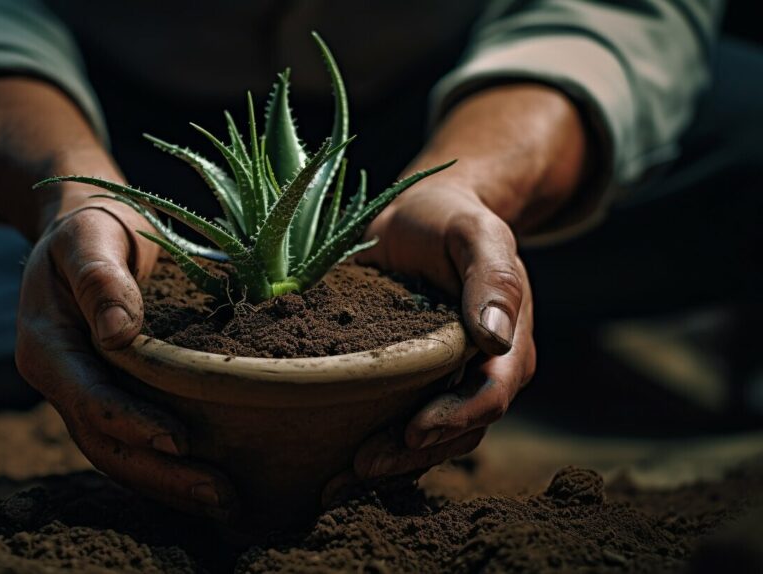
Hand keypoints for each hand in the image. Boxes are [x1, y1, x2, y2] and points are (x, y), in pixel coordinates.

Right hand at [0, 76, 236, 520]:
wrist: (84, 234)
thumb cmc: (91, 228)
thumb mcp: (89, 236)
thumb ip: (99, 277)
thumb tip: (119, 332)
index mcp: (46, 347)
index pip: (89, 398)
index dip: (132, 423)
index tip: (181, 442)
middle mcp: (59, 381)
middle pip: (105, 444)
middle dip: (161, 475)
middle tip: (220, 497)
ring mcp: (81, 396)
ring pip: (118, 455)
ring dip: (169, 484)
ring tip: (224, 504)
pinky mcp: (107, 398)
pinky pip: (131, 443)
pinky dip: (166, 467)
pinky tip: (208, 481)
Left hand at [351, 177, 536, 480]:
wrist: (418, 216)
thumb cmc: (448, 218)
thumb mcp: (473, 231)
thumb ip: (491, 275)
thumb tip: (495, 334)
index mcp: (507, 341)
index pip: (490, 395)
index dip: (456, 419)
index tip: (413, 430)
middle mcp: (480, 370)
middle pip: (457, 431)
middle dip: (411, 455)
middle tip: (360, 466)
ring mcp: (445, 381)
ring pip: (428, 439)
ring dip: (388, 462)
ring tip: (338, 480)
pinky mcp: (409, 383)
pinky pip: (397, 422)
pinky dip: (372, 444)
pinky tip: (331, 463)